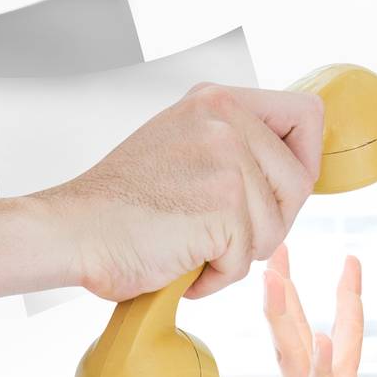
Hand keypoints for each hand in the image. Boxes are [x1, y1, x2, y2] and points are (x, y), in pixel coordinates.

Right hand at [34, 82, 325, 300]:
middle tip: (219, 230)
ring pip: (277, 227)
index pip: (306, 115)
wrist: (70, 232)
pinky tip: (179, 261)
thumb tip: (298, 169)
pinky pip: (248, 260)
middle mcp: (226, 120)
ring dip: (238, 252)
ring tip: (189, 242)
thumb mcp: (185, 146)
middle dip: (270, 221)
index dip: (302, 161)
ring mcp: (226, 161)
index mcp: (218, 100)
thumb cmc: (123, 204)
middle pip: (301, 181)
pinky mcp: (224, 206)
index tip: (276, 190)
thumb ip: (236, 145)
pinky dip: (217, 275)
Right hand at [266, 246, 376, 376]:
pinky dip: (319, 371)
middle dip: (291, 290)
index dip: (347, 300)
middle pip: (300, 332)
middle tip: (280, 247)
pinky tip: (321, 342)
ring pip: (294, 355)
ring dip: (284, 316)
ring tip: (275, 278)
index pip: (342, 337)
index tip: (350, 262)